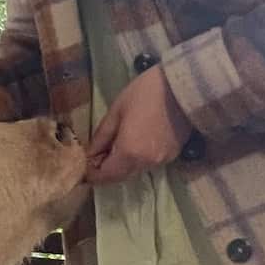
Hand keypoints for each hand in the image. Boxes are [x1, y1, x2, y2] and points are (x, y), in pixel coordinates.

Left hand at [87, 66, 192, 184]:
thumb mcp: (116, 112)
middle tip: (93, 156)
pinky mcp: (173, 154)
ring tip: (109, 148)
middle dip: (104, 170)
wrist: (183, 88)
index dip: (91, 174)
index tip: (81, 166)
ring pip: (134, 171)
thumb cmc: (145, 94)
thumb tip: (89, 154)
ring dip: (120, 165)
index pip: (105, 176)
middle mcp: (146, 163)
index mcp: (129, 153)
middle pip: (120, 176)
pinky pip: (147, 163)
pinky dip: (135, 159)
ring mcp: (162, 160)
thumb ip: (101, 137)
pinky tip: (130, 144)